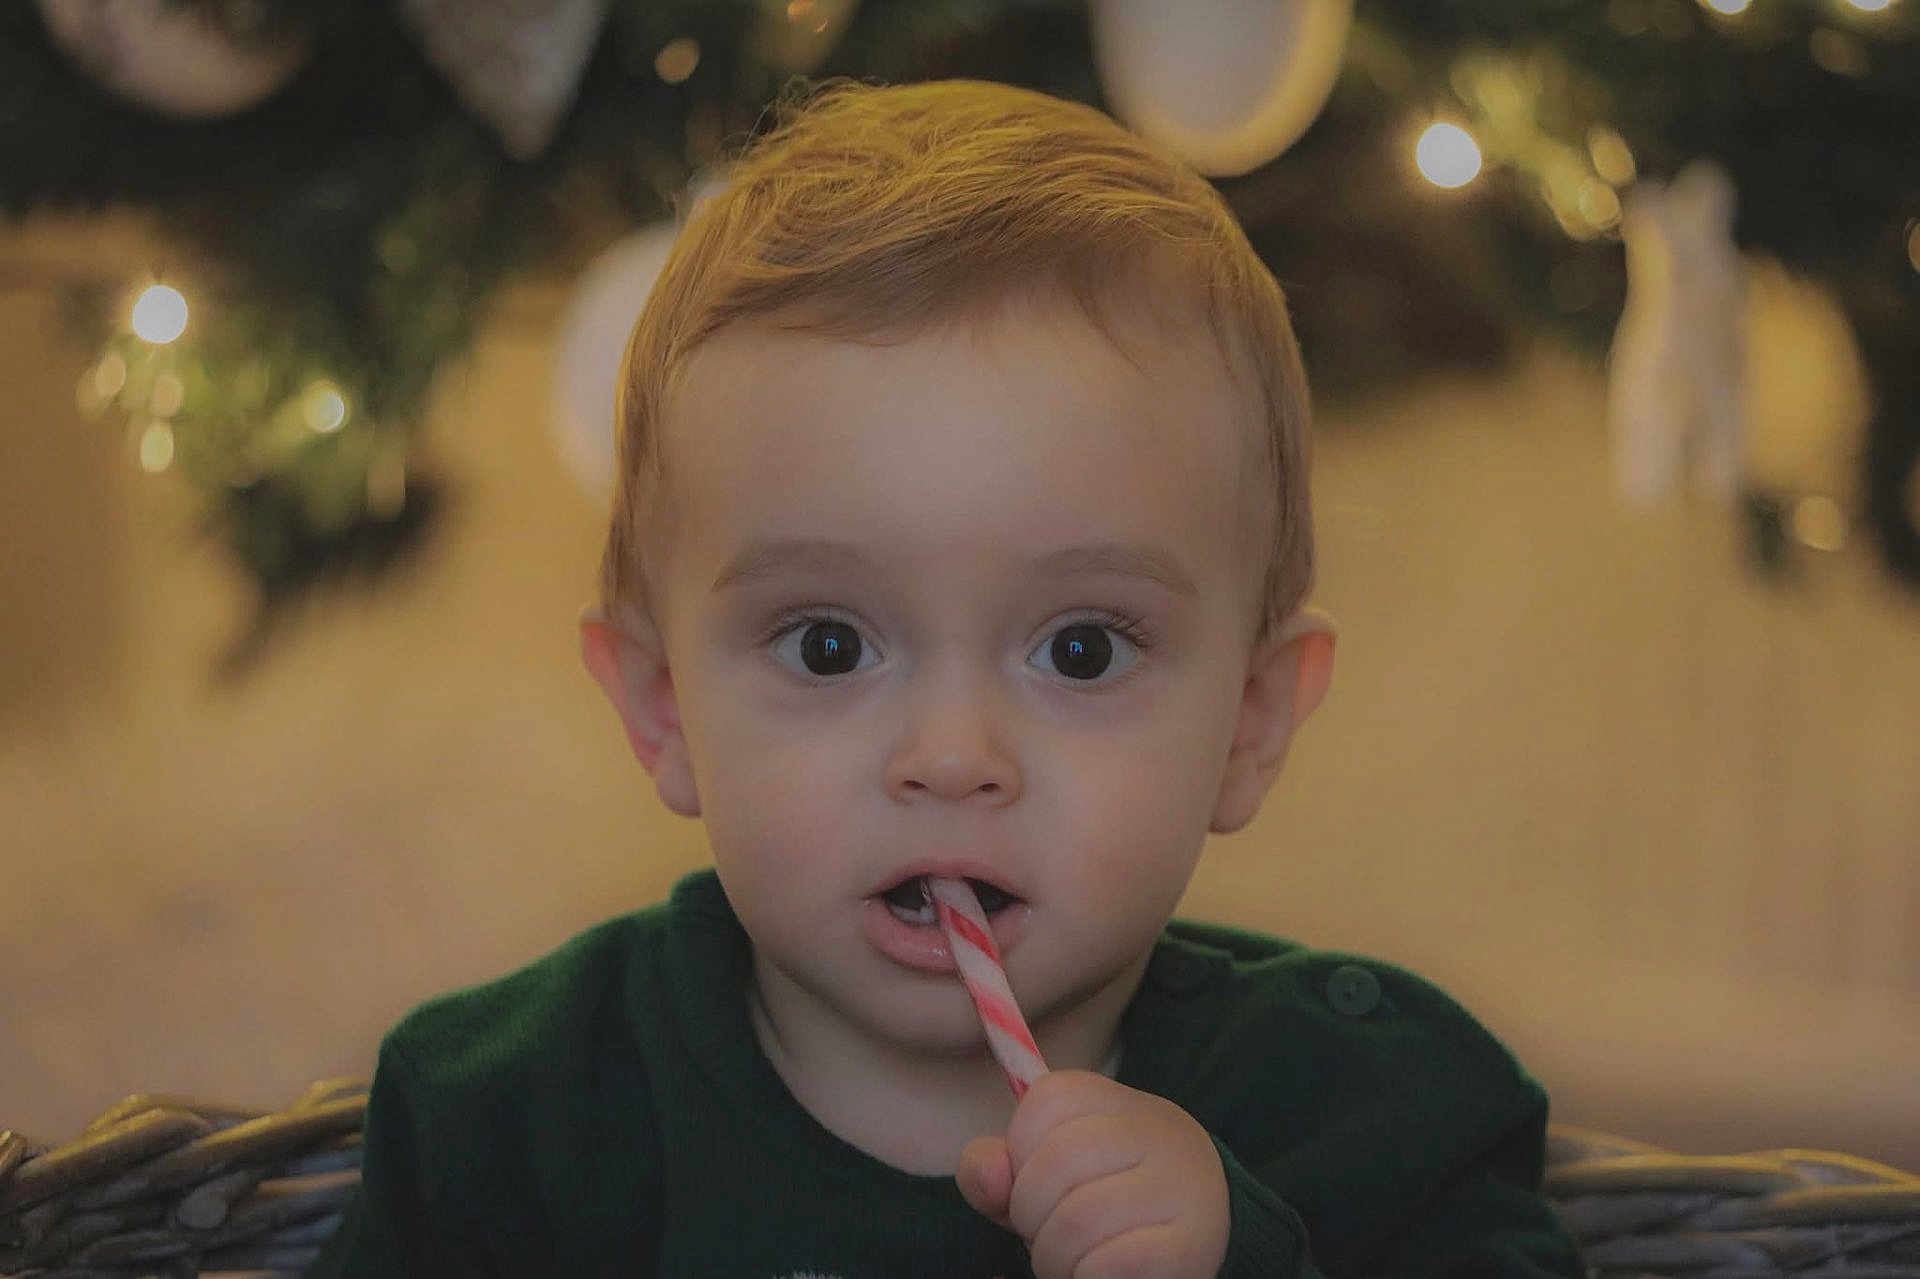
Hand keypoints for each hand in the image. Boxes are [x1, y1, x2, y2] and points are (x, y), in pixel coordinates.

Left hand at [955, 1070, 1228, 1278]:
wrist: (1194, 1229)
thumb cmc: (1101, 1197)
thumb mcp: (1043, 1172)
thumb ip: (998, 1171)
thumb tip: (986, 1173)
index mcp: (1114, 1100)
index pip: (1041, 1105)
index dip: (1022, 1158)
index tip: (1044, 1184)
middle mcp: (1157, 1132)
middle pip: (1055, 1165)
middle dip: (1032, 1216)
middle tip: (1052, 1236)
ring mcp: (1179, 1186)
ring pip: (1078, 1220)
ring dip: (1055, 1258)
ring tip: (1074, 1261)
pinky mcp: (1192, 1244)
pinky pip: (1110, 1264)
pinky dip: (1087, 1277)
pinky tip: (1102, 1273)